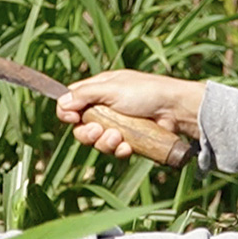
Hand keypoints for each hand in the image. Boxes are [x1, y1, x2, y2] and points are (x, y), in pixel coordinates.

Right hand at [55, 70, 204, 158]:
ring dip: (104, 142)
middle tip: (99, 130)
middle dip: (88, 133)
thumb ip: (85, 95)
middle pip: (81, 127)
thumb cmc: (146, 92)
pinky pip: (115, 150)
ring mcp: (118, 124)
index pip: (72, 102)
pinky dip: (119, 150)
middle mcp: (105, 107)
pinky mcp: (129, 140)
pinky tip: (128, 146)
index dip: (68, 112)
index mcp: (99, 89)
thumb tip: (61, 103)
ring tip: (118, 137)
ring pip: (97, 142)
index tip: (73, 118)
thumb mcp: (112, 88)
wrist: (176, 110)